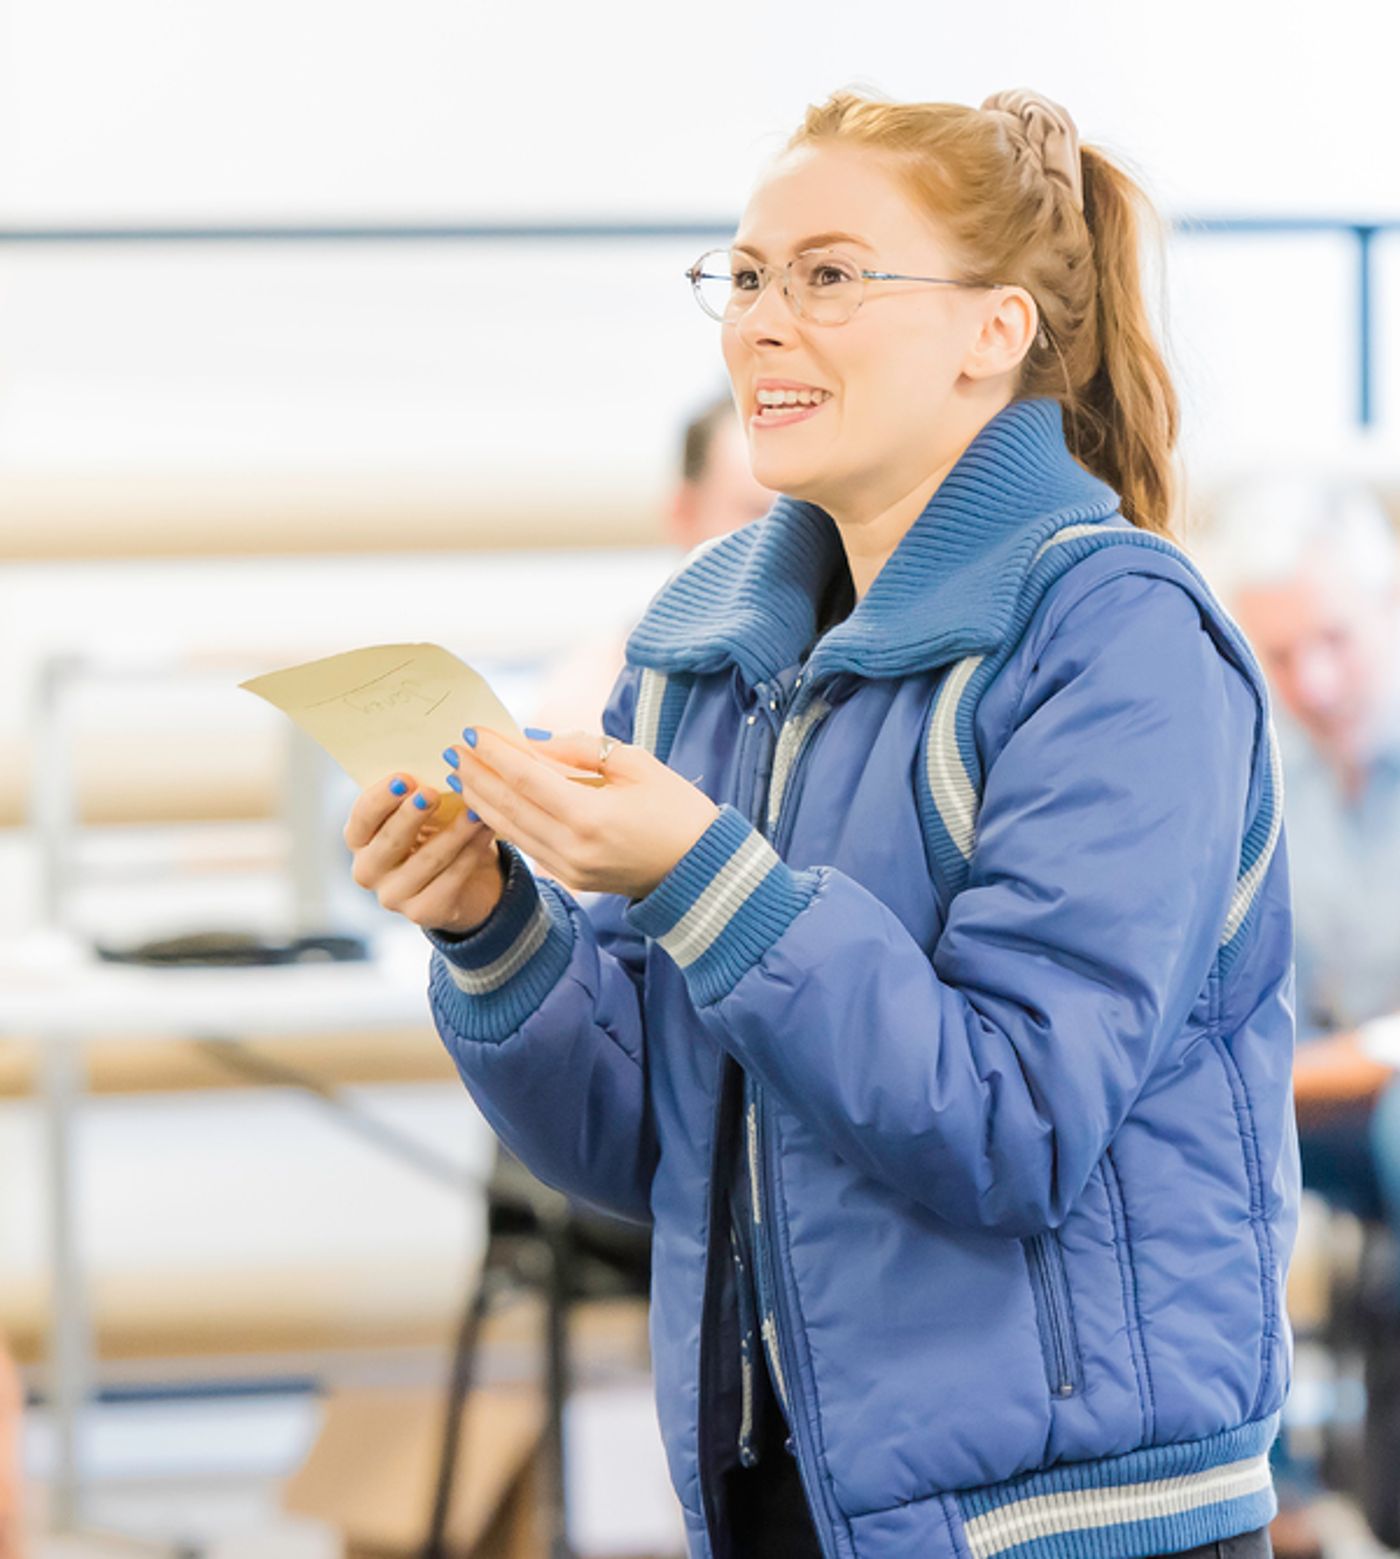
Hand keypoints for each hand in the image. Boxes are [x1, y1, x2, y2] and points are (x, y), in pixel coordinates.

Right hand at [343, 774, 504, 934]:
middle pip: (389, 841)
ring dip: (454, 833)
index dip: (381, 798)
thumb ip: (420, 794)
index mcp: (360, 839)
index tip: (405, 778)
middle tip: (432, 794)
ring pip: (426, 860)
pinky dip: (471, 852)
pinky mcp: (422, 913)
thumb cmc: (439, 834)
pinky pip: (450, 879)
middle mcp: (367, 871)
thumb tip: (441, 764)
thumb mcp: (426, 812)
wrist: (469, 882)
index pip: (362, 817)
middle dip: (411, 815)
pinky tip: (486, 832)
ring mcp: (392, 896)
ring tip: (476, 811)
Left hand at [442, 726, 720, 900]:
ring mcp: (568, 868)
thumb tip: (534, 741)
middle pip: (508, 806)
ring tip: (459, 772)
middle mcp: (571, 848)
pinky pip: (525, 845)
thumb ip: (583, 750)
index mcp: (590, 817)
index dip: (496, 753)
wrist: (699, 869)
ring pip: (509, 829)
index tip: (472, 731)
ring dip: (480, 798)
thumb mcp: (637, 765)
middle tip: (451, 748)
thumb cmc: (677, 810)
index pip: (527, 779)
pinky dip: (500, 821)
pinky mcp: (570, 878)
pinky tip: (486, 802)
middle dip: (477, 774)